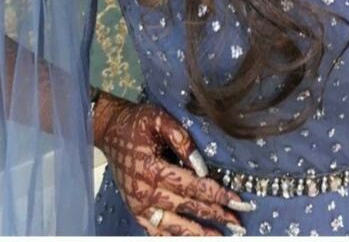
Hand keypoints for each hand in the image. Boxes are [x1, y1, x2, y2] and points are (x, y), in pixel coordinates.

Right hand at [94, 91, 254, 235]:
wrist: (109, 129)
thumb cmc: (136, 122)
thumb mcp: (160, 119)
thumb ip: (181, 140)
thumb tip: (202, 166)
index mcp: (152, 170)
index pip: (193, 186)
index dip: (217, 195)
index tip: (238, 202)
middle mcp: (145, 193)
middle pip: (188, 209)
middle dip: (216, 216)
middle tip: (239, 223)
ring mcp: (138, 205)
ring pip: (172, 227)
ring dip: (198, 234)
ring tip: (220, 238)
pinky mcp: (134, 210)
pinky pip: (154, 231)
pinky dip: (172, 238)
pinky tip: (189, 240)